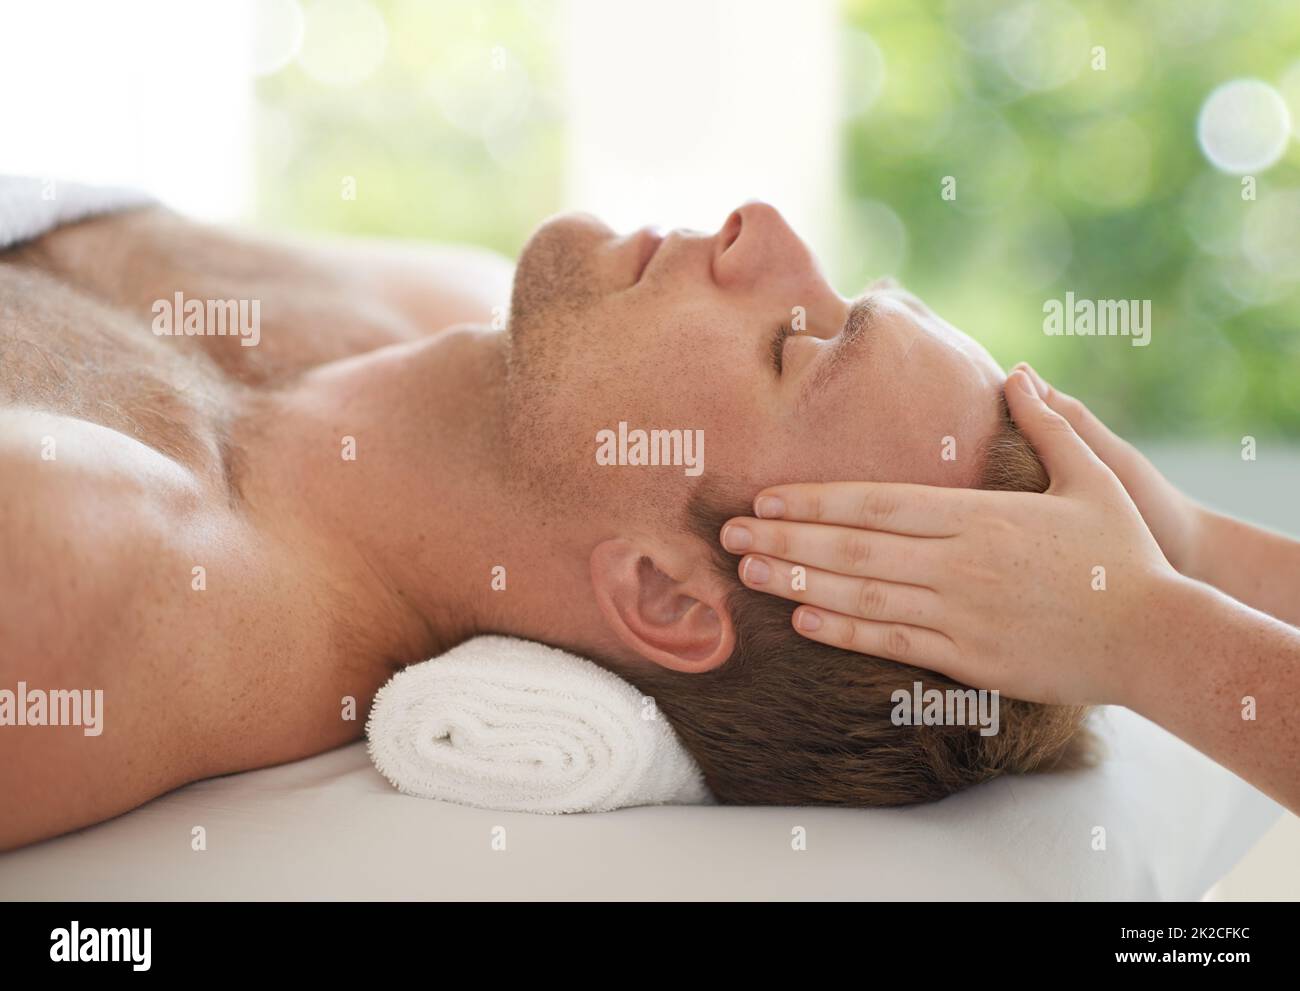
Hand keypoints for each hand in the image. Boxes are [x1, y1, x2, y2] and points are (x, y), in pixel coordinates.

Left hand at [719, 368, 1181, 705]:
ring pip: (861, 596)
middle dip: (785, 538)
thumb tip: (1020, 370)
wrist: (1156, 636)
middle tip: (728, 533)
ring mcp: (959, 614)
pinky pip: (893, 644)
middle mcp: (957, 563)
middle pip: (853, 547)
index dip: (814, 499)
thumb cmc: (1124, 553)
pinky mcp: (968, 658)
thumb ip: (1048, 423)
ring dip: (799, 582)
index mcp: (978, 516)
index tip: (766, 496)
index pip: (876, 502)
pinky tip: (802, 620)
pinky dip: (844, 632)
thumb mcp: (1092, 475)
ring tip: (749, 571)